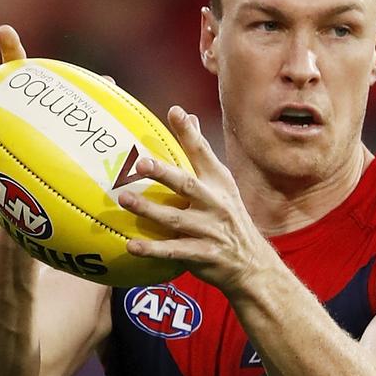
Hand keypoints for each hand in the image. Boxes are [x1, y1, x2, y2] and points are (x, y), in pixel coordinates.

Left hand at [117, 106, 278, 291]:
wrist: (250, 263)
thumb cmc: (228, 217)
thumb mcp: (222, 185)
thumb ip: (201, 153)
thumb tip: (187, 116)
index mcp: (219, 183)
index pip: (204, 154)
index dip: (190, 133)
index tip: (175, 112)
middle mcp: (216, 204)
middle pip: (187, 185)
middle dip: (164, 174)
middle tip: (140, 163)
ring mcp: (209, 230)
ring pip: (176, 218)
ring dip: (149, 209)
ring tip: (124, 200)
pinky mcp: (202, 255)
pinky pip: (173, 251)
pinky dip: (152, 249)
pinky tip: (131, 245)